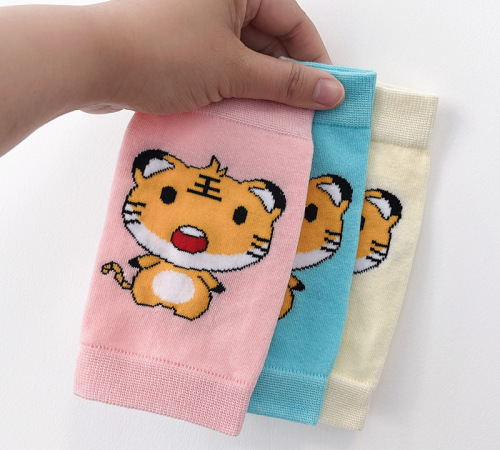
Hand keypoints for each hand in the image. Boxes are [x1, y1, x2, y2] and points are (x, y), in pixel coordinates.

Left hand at [85, 0, 343, 114]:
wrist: (92, 63)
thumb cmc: (164, 55)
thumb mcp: (234, 71)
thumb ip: (286, 83)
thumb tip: (333, 92)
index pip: (293, 20)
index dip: (313, 59)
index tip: (326, 94)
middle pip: (269, 38)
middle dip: (284, 77)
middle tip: (300, 115)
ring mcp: (198, 18)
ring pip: (244, 54)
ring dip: (258, 87)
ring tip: (272, 119)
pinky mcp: (182, 42)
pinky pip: (220, 63)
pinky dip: (233, 87)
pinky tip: (241, 112)